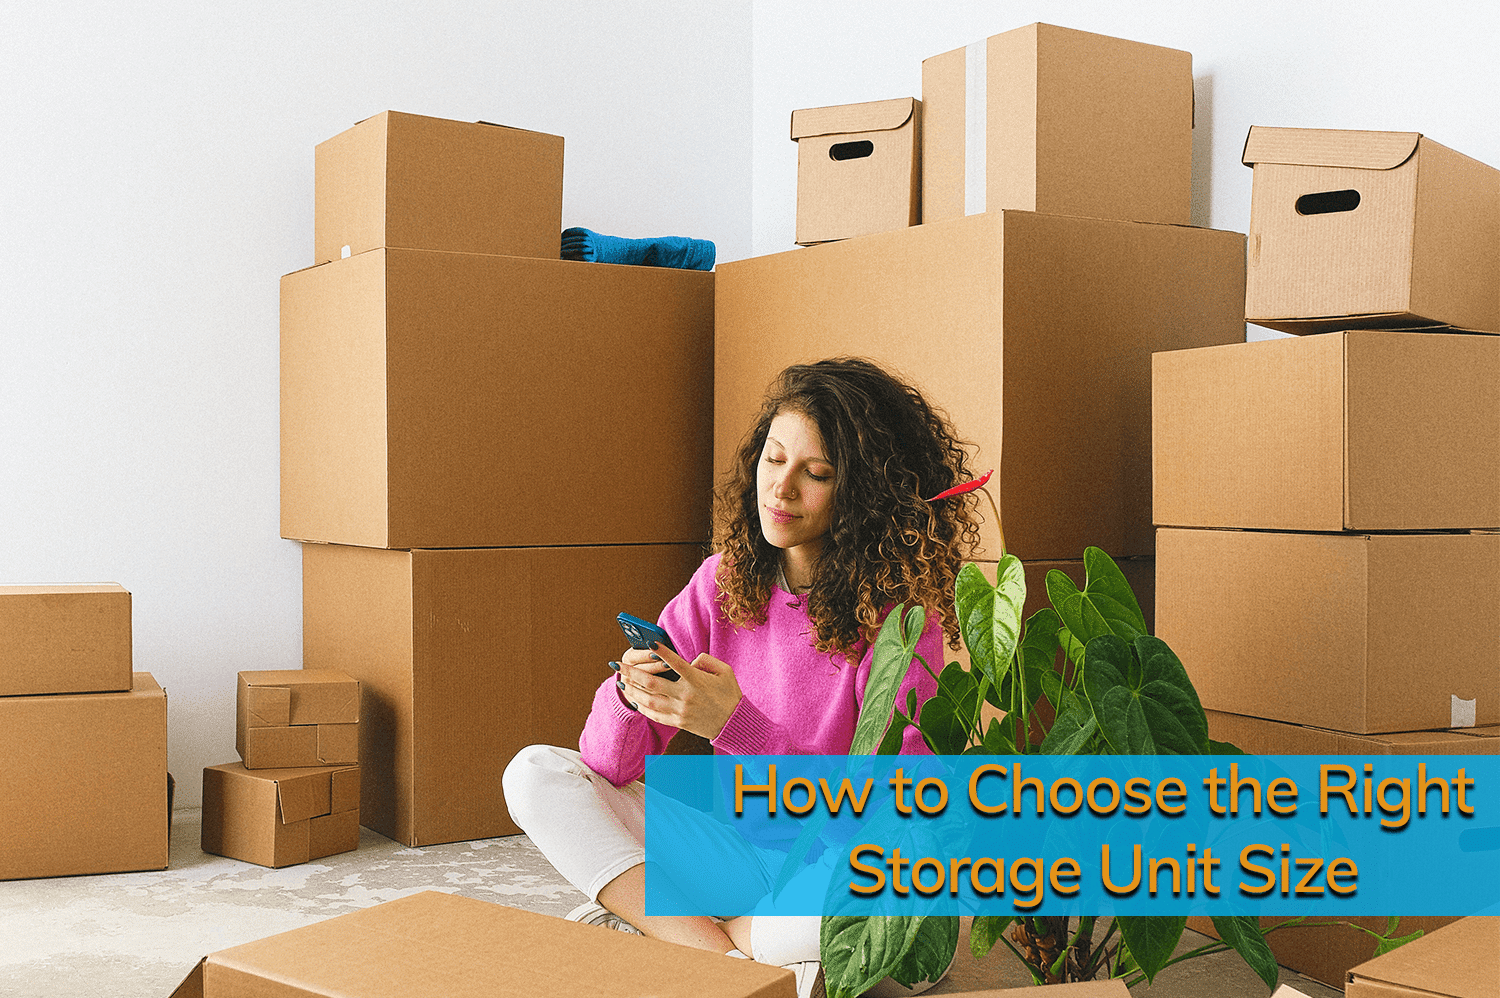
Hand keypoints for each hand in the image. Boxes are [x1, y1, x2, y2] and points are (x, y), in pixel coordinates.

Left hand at [617, 643, 742, 739]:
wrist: (734, 724)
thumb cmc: (730, 694)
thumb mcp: (724, 671)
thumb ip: (705, 660)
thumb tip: (688, 660)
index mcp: (696, 680)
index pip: (674, 662)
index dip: (661, 651)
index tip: (648, 642)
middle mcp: (685, 695)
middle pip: (651, 682)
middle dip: (631, 672)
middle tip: (617, 664)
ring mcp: (680, 710)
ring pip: (648, 700)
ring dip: (632, 690)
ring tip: (621, 682)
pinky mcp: (678, 722)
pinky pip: (655, 715)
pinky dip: (642, 707)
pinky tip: (634, 700)